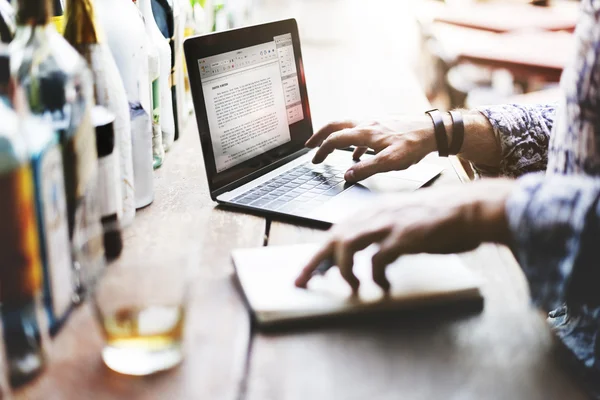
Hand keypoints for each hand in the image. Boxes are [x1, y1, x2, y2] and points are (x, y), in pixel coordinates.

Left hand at [294, 179, 515, 291]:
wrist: (470, 208)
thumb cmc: (441, 218)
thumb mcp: (404, 221)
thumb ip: (384, 235)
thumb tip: (369, 258)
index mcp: (374, 210)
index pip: (337, 230)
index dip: (320, 251)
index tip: (309, 270)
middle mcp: (376, 214)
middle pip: (334, 237)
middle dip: (314, 261)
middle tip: (302, 282)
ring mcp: (389, 223)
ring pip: (347, 244)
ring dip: (344, 269)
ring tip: (351, 288)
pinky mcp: (404, 236)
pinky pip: (378, 260)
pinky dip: (376, 276)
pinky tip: (383, 287)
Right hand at [305, 116, 437, 182]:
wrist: (434, 131)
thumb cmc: (414, 145)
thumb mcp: (390, 162)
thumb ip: (367, 169)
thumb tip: (347, 175)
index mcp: (365, 132)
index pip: (335, 139)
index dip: (322, 149)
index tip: (314, 159)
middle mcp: (367, 123)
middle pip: (336, 125)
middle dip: (320, 135)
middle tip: (310, 145)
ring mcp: (375, 122)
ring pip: (348, 127)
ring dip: (335, 137)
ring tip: (329, 148)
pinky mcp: (384, 125)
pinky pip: (362, 132)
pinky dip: (353, 142)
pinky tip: (358, 153)